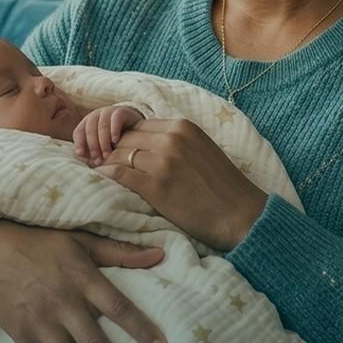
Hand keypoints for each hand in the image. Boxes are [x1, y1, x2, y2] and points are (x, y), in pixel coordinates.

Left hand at [73, 103, 145, 165]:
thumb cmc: (114, 140)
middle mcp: (95, 115)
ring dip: (103, 142)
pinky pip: (115, 119)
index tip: (81, 155)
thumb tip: (88, 163)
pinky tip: (115, 141)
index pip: (78, 132)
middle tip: (98, 160)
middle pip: (90, 130)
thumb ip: (93, 153)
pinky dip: (114, 130)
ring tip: (107, 155)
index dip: (79, 143)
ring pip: (102, 126)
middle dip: (93, 146)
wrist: (134, 126)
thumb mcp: (102, 146)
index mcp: (87, 123)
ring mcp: (108, 112)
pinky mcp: (121, 111)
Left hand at [95, 117, 268, 250]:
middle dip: (112, 153)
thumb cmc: (222, 188)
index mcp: (182, 127)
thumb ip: (174, 143)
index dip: (123, 141)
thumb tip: (144, 148)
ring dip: (108, 166)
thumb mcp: (200, 151)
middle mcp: (172, 138)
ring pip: (119, 155)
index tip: (117, 155)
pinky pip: (119, 174)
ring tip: (101, 178)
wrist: (240, 215)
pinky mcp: (157, 184)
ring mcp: (164, 160)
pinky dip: (108, 178)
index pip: (137, 126)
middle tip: (103, 167)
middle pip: (125, 139)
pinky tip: (104, 185)